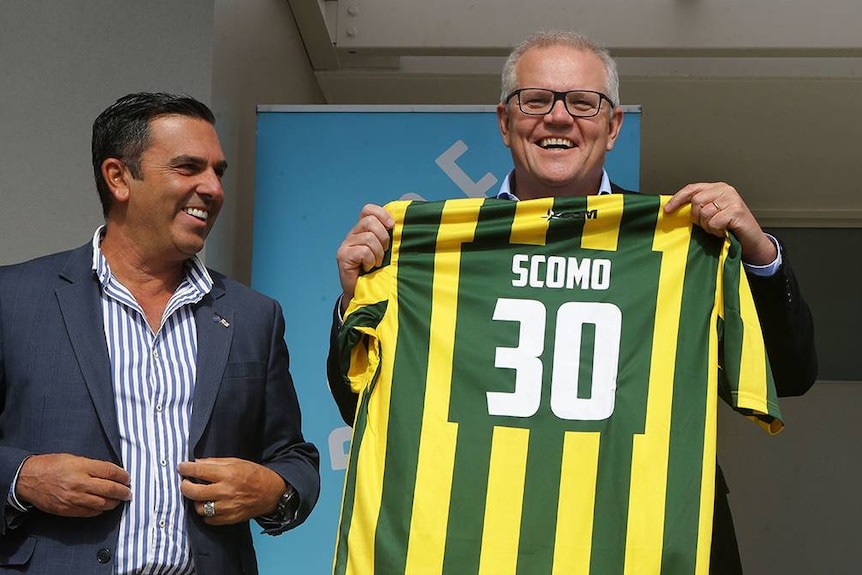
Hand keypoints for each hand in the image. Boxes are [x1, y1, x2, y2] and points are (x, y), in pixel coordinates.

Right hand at [16, 453, 130, 517]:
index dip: (123, 476)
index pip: (110, 471)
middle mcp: (79, 483)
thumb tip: (111, 473)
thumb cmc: (51, 466)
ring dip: (114, 502)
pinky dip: (99, 510)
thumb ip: (92, 466)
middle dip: (123, 491)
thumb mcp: (73, 458)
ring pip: (102, 504)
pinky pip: (90, 512)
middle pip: (110, 489)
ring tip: (118, 500)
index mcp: (82, 467)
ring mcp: (73, 498)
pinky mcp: (67, 510)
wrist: (27, 479)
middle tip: (128, 492)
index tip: (127, 478)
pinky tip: (103, 506)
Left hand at [178, 458, 285, 525]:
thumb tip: (196, 462)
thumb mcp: (237, 462)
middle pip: (194, 492)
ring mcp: (227, 507)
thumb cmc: (255, 474)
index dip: (186, 468)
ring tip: (200, 495)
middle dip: (185, 486)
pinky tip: (210, 506)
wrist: (272, 493)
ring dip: (196, 501)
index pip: (199, 470)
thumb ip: (216, 462)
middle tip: (185, 483)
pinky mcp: (229, 519)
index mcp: (228, 474)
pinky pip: (208, 519)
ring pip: (199, 508)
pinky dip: (206, 513)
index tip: (181, 467)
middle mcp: (225, 491)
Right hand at [335, 204, 393, 313]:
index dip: (382, 214)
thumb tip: (404, 225)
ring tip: (376, 264)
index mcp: (363, 230)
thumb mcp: (387, 252)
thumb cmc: (379, 273)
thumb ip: (390, 237)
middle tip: (384, 252)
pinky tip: (368, 268)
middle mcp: (352, 234)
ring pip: (369, 237)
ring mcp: (346, 245)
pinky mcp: (343, 256)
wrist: (364, 295)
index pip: (368, 210)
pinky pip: (364, 251)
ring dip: (378, 253)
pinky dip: (370, 261)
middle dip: (383, 238)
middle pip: (370, 221)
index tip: (392, 226)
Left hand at [664, 182, 776, 264]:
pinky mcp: (736, 210)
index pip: (692, 189)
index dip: (677, 199)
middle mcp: (725, 190)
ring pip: (704, 213)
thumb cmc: (730, 228)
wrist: (752, 242)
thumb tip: (674, 209)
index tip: (667, 210)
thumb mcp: (711, 214)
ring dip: (708, 226)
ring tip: (718, 228)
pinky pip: (713, 222)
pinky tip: (724, 231)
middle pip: (696, 201)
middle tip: (708, 226)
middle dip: (697, 218)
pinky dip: (716, 231)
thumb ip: (698, 207)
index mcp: (717, 188)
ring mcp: (732, 199)